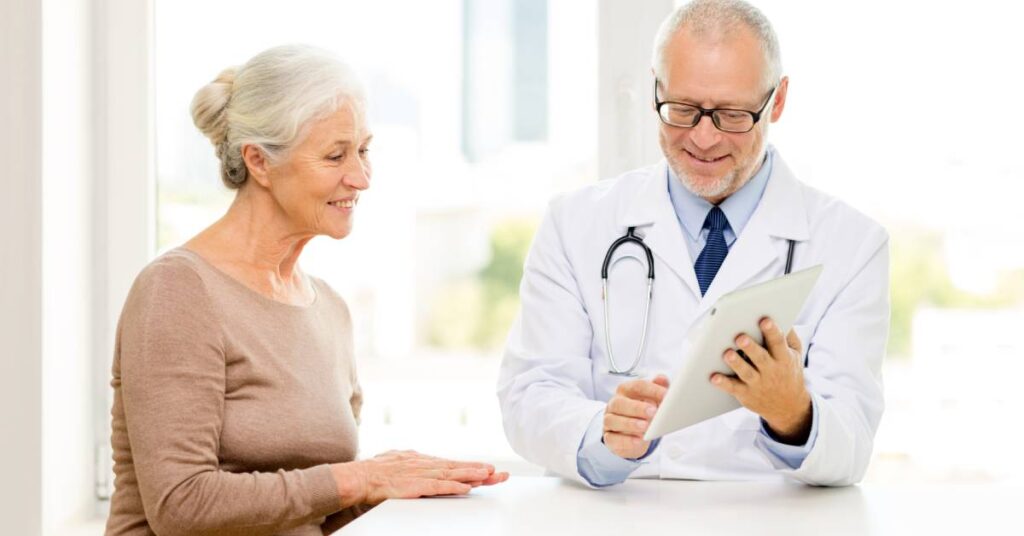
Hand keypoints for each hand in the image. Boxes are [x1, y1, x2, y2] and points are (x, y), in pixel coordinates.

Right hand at [331, 450, 509, 505]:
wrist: (357, 476)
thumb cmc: (373, 472)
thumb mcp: (396, 461)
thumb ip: (410, 463)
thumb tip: (416, 458)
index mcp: (421, 460)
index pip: (451, 464)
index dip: (471, 466)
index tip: (489, 469)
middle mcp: (425, 464)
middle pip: (458, 467)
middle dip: (481, 470)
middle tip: (501, 473)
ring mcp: (421, 474)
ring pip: (453, 474)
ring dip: (473, 475)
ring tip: (491, 476)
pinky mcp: (414, 485)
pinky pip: (439, 486)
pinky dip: (454, 485)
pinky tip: (467, 486)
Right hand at [602, 374, 668, 458]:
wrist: (632, 433)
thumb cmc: (642, 412)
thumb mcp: (651, 399)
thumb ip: (657, 389)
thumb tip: (662, 378)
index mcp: (625, 390)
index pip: (637, 386)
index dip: (652, 390)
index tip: (666, 396)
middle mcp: (615, 404)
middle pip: (621, 403)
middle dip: (637, 407)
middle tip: (653, 412)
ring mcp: (609, 420)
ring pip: (613, 420)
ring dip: (630, 424)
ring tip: (645, 427)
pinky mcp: (608, 437)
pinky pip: (613, 438)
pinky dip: (626, 440)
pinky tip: (638, 440)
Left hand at [710, 317, 811, 442]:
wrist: (788, 406)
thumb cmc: (788, 372)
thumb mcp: (796, 355)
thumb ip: (790, 337)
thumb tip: (784, 316)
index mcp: (784, 358)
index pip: (778, 343)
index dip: (772, 331)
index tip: (764, 320)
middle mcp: (771, 371)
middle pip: (760, 358)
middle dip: (750, 348)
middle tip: (740, 337)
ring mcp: (758, 383)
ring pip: (746, 373)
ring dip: (736, 363)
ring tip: (727, 353)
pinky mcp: (746, 394)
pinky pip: (733, 388)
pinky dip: (723, 383)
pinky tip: (713, 377)